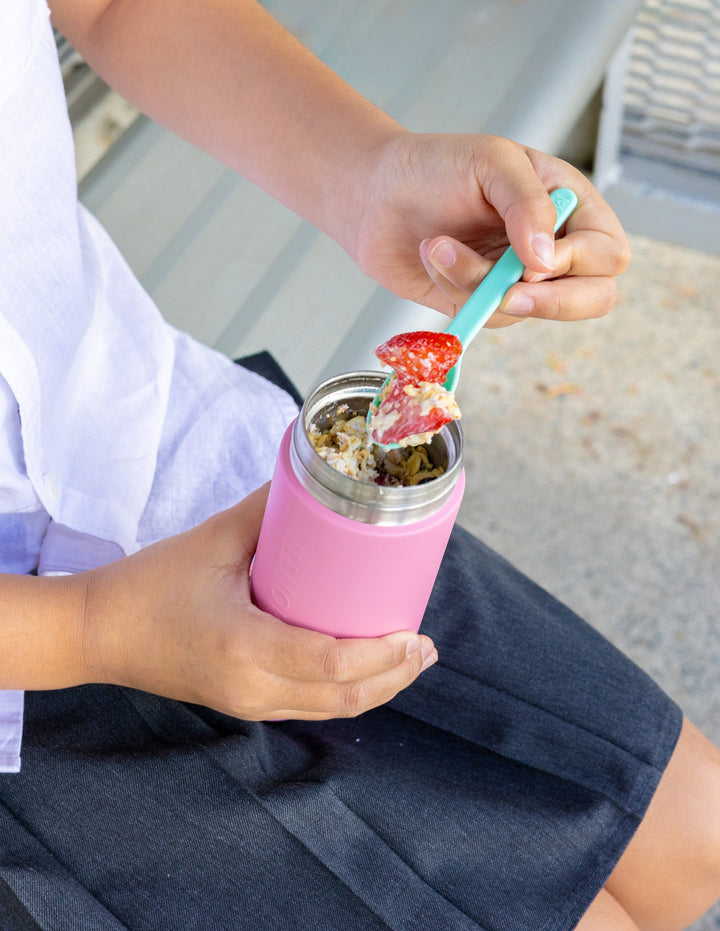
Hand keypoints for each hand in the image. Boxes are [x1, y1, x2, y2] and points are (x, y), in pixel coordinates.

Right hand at [79, 486, 436, 718]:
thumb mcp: (214, 538)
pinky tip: (364, 670)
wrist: (98, 632)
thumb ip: (270, 509)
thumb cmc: (150, 584)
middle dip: (393, 676)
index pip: (332, 664)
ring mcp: (246, 704)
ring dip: (375, 690)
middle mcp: (250, 687)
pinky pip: (308, 707)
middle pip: (342, 698)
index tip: (415, 635)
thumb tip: (319, 481)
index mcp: (244, 647)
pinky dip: (344, 693)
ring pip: (328, 710)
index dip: (383, 656)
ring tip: (408, 660)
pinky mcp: (243, 704)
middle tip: (426, 648)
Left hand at [346, 132, 630, 326]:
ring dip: (477, 282)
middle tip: (509, 291)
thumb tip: (547, 262)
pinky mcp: (484, 301)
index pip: (608, 252)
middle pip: (594, 299)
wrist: (375, 194)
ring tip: (439, 244)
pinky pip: (487, 316)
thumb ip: (527, 206)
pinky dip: (455, 289)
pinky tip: (433, 256)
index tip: (532, 259)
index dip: (579, 264)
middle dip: (550, 302)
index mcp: (570, 205)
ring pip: (525, 310)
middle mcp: (553, 246)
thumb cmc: (435, 166)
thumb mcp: (491, 163)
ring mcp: (519, 279)